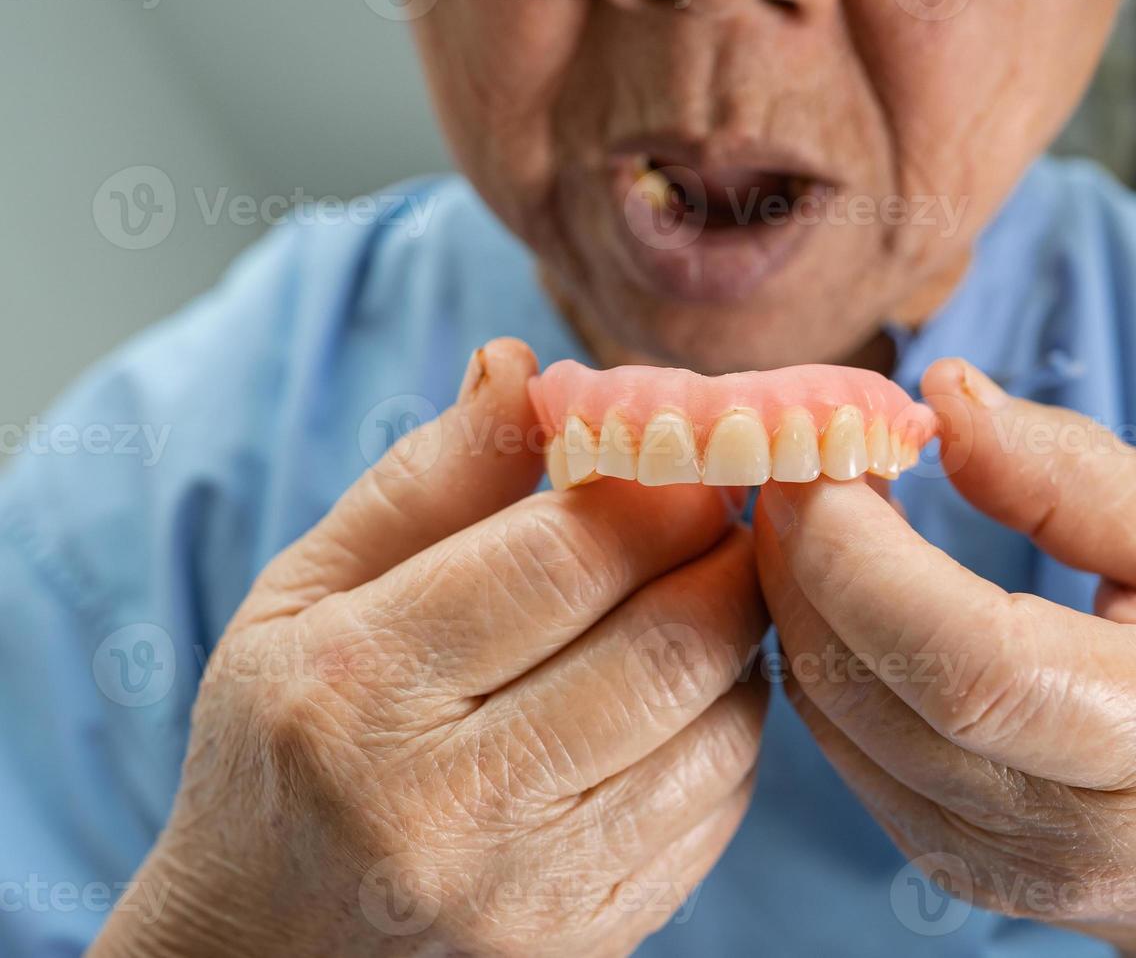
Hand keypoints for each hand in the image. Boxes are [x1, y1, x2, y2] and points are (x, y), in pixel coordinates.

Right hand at [93, 339, 766, 956]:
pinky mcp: (587, 942)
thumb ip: (423, 481)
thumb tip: (527, 367)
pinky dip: (731, 728)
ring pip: (717, 728)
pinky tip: (689, 691)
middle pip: (665, 643)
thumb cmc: (281, 747)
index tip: (684, 451)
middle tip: (719, 510)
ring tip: (703, 591)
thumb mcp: (306, 596)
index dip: (656, 486)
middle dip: (723, 552)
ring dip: (741, 635)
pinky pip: (718, 811)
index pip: (563, 556)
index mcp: (358, 686)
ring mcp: (527, 891)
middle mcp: (446, 802)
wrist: (264, 950)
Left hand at [755, 358, 1135, 955]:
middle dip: (802, 547)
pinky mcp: (936, 860)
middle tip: (806, 447)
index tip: (830, 447)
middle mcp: (1050, 823)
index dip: (861, 550)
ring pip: (827, 712)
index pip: (961, 660)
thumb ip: (1076, 474)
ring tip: (822, 498)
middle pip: (864, 683)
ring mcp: (980, 855)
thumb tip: (944, 393)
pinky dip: (817, 641)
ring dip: (792, 587)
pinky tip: (842, 576)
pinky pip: (836, 740)